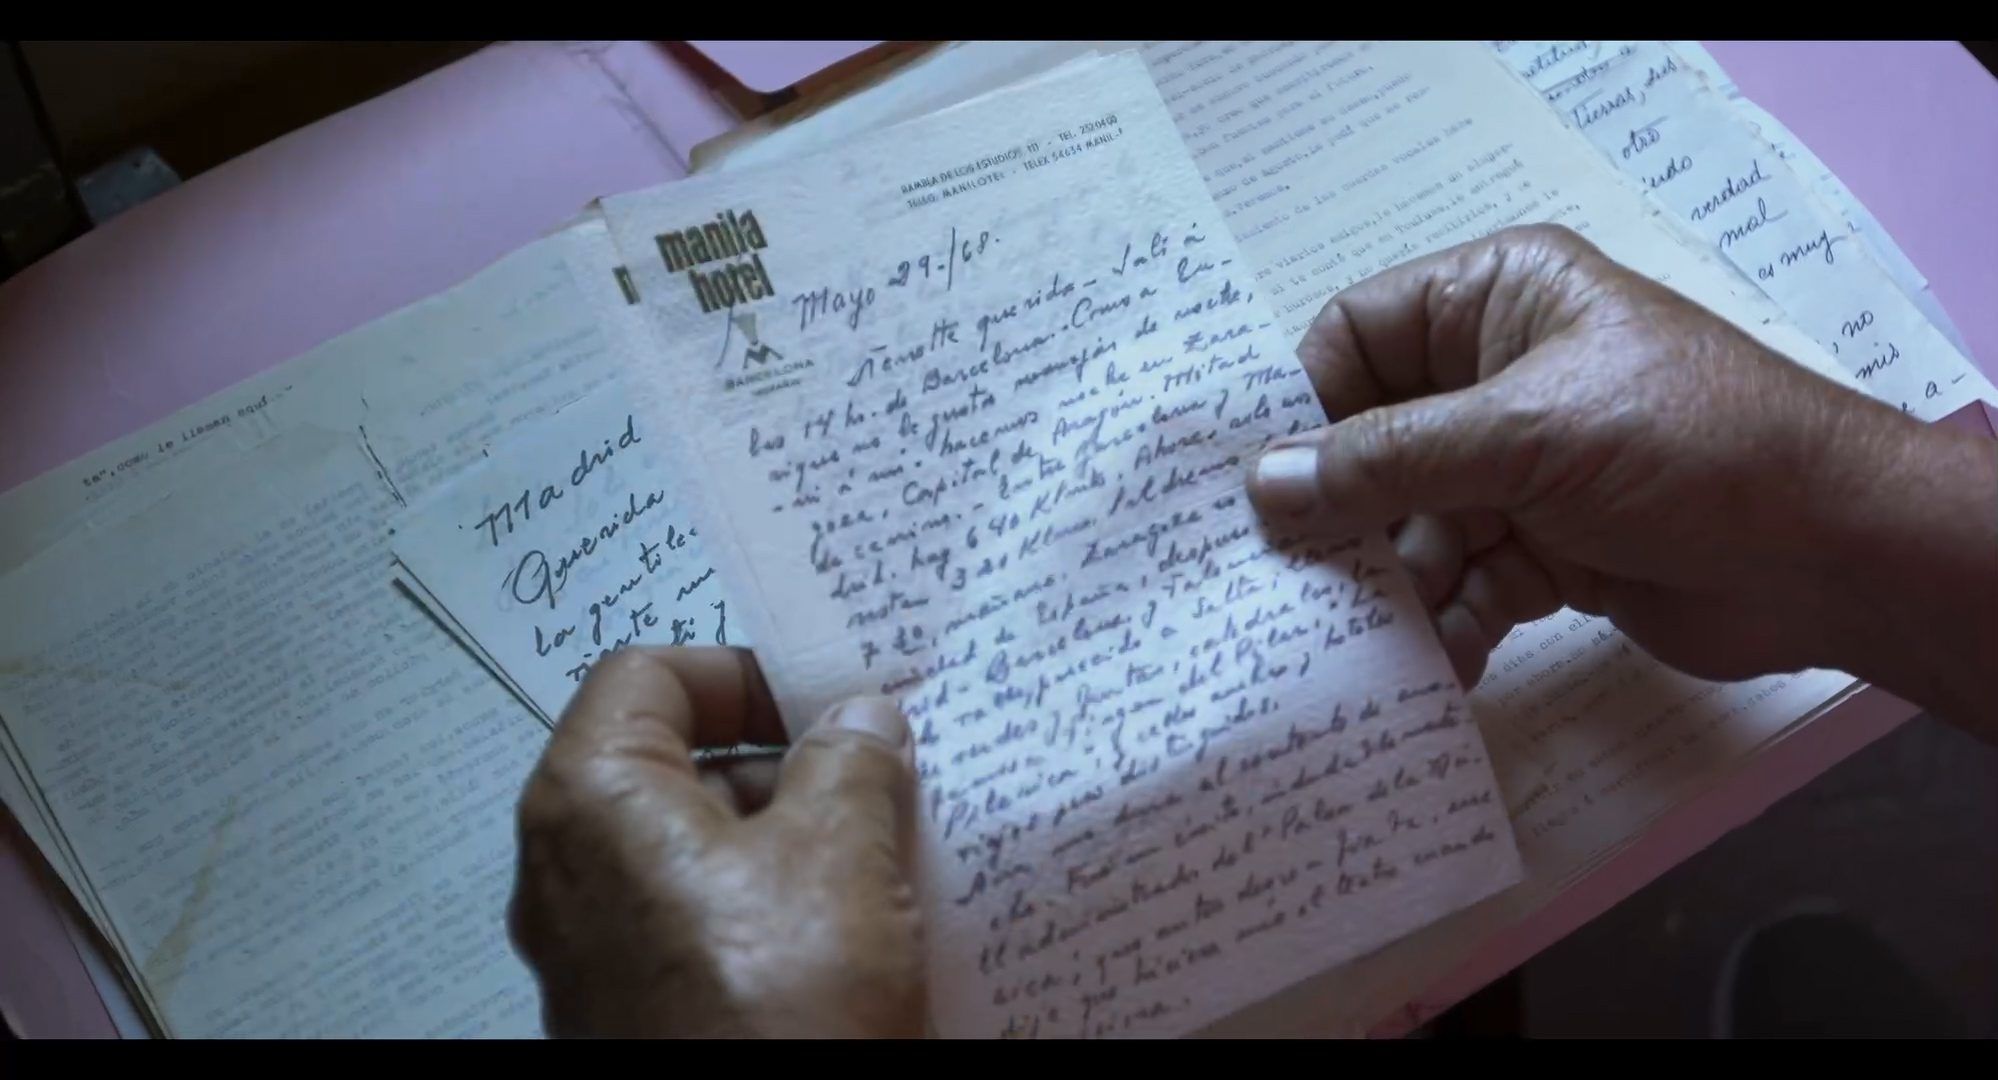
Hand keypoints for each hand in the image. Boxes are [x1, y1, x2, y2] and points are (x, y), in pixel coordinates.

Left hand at [508, 646, 926, 1037]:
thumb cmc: (778, 1009)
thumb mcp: (840, 854)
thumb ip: (849, 763)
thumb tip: (858, 721)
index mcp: (591, 802)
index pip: (647, 675)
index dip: (743, 674)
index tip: (829, 702)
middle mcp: (568, 872)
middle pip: (673, 764)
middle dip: (785, 763)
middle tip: (877, 778)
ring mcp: (595, 952)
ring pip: (697, 850)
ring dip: (790, 839)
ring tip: (884, 859)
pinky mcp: (634, 1013)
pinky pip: (702, 925)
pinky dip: (771, 910)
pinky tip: (854, 934)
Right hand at [1246, 224, 1995, 717]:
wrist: (1830, 555)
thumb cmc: (1679, 447)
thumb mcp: (1523, 435)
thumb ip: (1388, 460)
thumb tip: (1262, 489)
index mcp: (1497, 301)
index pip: (1358, 336)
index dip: (1306, 405)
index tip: (1254, 484)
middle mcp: (1498, 377)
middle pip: (1375, 442)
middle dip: (1347, 513)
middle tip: (1300, 579)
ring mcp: (1521, 469)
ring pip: (1412, 524)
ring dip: (1398, 581)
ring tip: (1386, 630)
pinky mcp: (1545, 550)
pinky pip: (1462, 583)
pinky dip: (1450, 623)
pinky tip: (1445, 662)